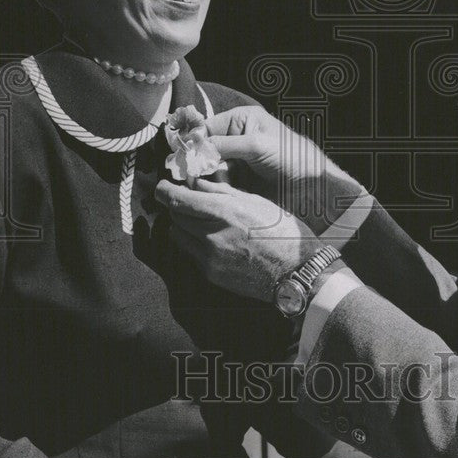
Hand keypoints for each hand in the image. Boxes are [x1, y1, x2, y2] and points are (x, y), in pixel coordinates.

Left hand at [155, 178, 322, 301]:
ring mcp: (209, 257)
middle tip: (186, 201)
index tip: (162, 187)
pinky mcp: (211, 274)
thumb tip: (199, 183)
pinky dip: (195, 243)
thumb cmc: (283, 232)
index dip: (165, 191)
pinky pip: (192, 254)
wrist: (295, 270)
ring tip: (200, 221)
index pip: (178, 200)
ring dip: (183, 226)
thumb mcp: (257, 202)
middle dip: (177, 207)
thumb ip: (224, 192)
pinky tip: (213, 239)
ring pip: (179, 236)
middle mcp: (211, 235)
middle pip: (176, 217)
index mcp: (224, 212)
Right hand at [205, 106, 365, 233]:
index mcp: (241, 120)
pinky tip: (218, 194)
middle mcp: (236, 138)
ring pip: (208, 169)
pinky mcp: (239, 182)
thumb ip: (222, 145)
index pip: (206, 127)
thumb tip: (192, 150)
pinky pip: (218, 184)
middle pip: (204, 149)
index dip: (192, 141)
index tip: (181, 156)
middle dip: (199, 162)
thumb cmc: (290, 157)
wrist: (312, 187)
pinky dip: (215, 189)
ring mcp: (237, 161)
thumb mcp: (255, 145)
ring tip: (213, 186)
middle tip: (195, 176)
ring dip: (207, 178)